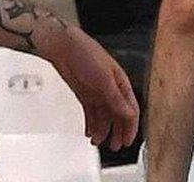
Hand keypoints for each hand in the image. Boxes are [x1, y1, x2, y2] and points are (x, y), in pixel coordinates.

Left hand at [41, 26, 139, 149]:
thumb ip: (116, 99)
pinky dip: (91, 124)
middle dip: (117, 132)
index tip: (127, 141)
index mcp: (121, 83)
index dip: (130, 127)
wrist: (63, 47)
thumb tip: (129, 114)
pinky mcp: (85, 95)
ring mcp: (97, 93)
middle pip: (118, 116)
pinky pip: (91, 114)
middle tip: (114, 146)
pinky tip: (89, 132)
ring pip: (103, 117)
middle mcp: (111, 90)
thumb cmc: (85, 53)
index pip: (130, 110)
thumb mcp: (104, 79)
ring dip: (102, 130)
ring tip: (98, 142)